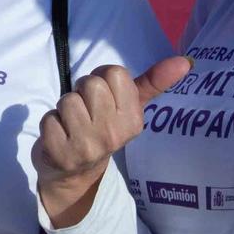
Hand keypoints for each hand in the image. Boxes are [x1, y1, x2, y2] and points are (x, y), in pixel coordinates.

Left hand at [34, 55, 191, 227]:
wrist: (72, 172)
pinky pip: (49, 120)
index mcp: (134, 120)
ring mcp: (88, 147)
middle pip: (90, 84)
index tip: (102, 99)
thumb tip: (184, 61)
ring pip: (67, 101)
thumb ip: (154, 81)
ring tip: (72, 126)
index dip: (102, 79)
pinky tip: (60, 138)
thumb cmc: (100, 129)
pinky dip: (50, 125)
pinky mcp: (61, 155)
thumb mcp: (129, 105)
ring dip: (63, 110)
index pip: (113, 72)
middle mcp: (114, 135)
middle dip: (82, 93)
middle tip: (85, 112)